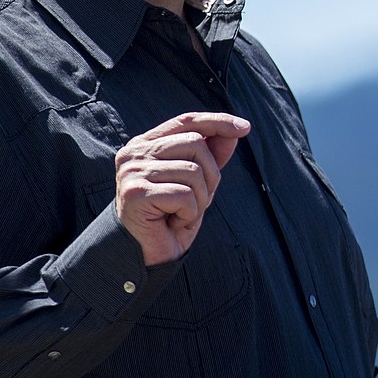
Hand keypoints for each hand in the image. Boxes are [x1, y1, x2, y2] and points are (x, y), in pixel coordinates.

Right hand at [114, 112, 250, 265]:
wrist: (145, 256)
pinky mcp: (136, 193)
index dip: (217, 121)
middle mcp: (134, 153)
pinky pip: (185, 196)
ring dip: (200, 200)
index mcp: (146, 144)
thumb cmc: (170, 218)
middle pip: (196, 144)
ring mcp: (132, 172)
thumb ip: (212, 156)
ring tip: (181, 214)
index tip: (245, 127)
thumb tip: (235, 131)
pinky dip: (189, 214)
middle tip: (196, 201)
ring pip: (193, 171)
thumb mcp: (198, 184)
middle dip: (210, 175)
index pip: (186, 121)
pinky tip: (173, 222)